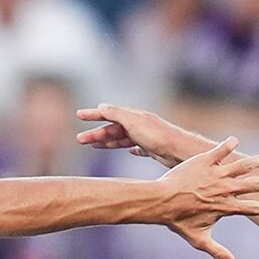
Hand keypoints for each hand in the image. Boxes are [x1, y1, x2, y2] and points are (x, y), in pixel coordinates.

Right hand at [76, 103, 201, 167]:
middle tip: (80, 139)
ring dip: (107, 141)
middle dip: (96, 133)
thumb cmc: (157, 136)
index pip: (109, 113)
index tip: (79, 115)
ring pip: (122, 139)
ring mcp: (146, 137)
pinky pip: (137, 148)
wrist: (179, 151)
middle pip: (113, 128)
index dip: (93, 115)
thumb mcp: (133, 122)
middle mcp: (139, 125)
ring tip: (94, 146)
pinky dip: (129, 148)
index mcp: (134, 116)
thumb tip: (102, 106)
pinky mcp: (153, 149)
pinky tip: (127, 151)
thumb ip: (117, 113)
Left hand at [155, 136, 258, 258]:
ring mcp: (216, 174)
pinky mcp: (205, 161)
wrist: (161, 201)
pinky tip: (236, 140)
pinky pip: (220, 151)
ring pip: (240, 166)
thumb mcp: (200, 239)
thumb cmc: (179, 221)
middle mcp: (224, 190)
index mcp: (226, 208)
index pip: (251, 208)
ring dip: (254, 162)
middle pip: (251, 185)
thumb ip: (219, 253)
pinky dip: (229, 145)